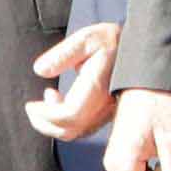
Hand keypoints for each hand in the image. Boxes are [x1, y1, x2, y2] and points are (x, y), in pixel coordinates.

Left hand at [26, 23, 118, 141]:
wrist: (140, 48)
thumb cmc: (111, 40)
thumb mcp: (87, 38)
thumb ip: (63, 54)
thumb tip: (40, 70)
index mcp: (98, 87)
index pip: (70, 114)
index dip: (46, 115)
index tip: (30, 105)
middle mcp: (106, 105)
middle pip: (72, 130)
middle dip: (45, 123)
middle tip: (32, 108)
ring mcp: (109, 111)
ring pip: (77, 132)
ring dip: (53, 123)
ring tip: (47, 99)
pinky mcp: (108, 113)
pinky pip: (84, 127)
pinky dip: (66, 121)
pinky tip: (59, 101)